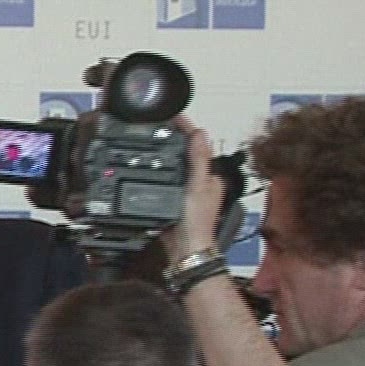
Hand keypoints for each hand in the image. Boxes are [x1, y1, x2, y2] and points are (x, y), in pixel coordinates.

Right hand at [161, 115, 226, 264]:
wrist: (186, 252)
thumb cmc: (196, 226)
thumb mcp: (197, 188)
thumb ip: (199, 160)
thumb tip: (200, 134)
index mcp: (211, 175)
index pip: (199, 143)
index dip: (185, 127)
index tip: (173, 114)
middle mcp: (201, 181)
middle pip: (189, 150)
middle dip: (177, 134)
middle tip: (163, 119)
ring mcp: (189, 191)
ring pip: (179, 163)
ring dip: (169, 149)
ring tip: (158, 134)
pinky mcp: (176, 200)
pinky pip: (169, 177)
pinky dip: (162, 167)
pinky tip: (153, 165)